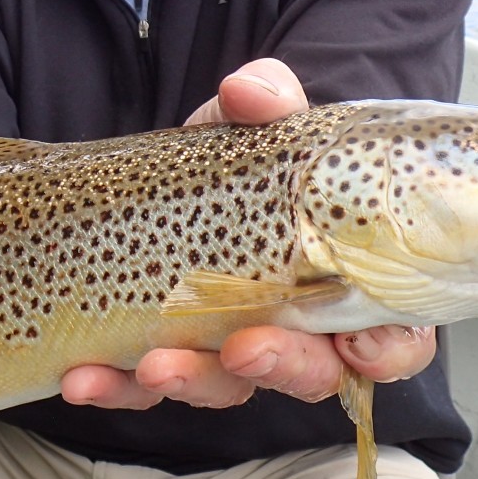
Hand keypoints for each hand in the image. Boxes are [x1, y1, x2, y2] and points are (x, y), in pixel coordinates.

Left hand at [61, 58, 437, 410]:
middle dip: (282, 367)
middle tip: (247, 351)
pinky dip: (115, 386)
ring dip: (191, 382)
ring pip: (226, 387)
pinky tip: (82, 377)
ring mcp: (230, 348)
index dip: (387, 351)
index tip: (362, 347)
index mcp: (349, 279)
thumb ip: (267, 102)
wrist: (163, 174)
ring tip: (153, 366)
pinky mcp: (166, 356)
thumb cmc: (240, 156)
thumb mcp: (255, 124)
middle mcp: (298, 328)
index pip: (395, 336)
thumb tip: (249, 91)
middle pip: (313, 373)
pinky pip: (145, 387)